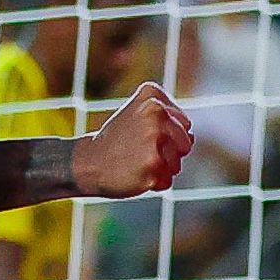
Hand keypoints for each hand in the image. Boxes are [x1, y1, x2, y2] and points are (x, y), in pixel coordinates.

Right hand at [74, 82, 193, 197]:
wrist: (87, 161)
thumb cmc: (117, 140)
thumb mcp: (139, 114)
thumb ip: (170, 118)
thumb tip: (192, 136)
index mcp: (151, 96)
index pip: (184, 123)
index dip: (167, 133)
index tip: (140, 131)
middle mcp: (154, 112)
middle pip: (187, 143)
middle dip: (169, 151)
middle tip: (138, 148)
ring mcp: (153, 139)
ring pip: (178, 162)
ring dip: (162, 168)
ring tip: (136, 161)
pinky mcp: (153, 164)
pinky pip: (167, 180)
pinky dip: (154, 183)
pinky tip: (134, 173)